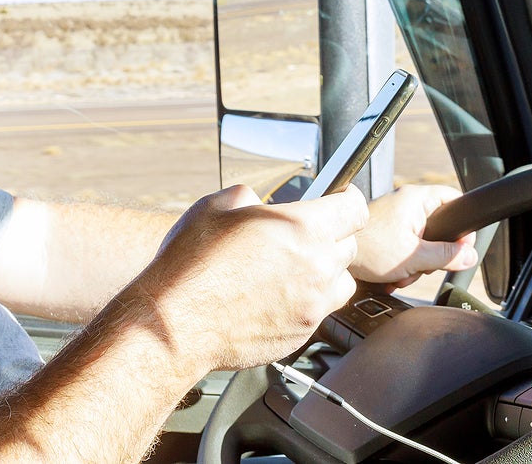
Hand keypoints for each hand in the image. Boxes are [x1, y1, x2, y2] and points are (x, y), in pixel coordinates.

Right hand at [126, 185, 368, 374]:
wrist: (177, 322)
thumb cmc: (192, 264)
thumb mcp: (216, 205)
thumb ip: (250, 198)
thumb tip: (258, 205)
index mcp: (302, 229)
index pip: (354, 208)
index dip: (347, 198)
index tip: (340, 198)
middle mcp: (316, 268)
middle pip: (349, 245)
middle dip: (331, 235)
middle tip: (301, 235)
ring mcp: (312, 305)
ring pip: (341, 282)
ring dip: (326, 271)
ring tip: (292, 269)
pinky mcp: (301, 333)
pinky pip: (319, 311)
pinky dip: (306, 301)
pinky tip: (274, 296)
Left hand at [348, 184, 478, 287]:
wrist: (336, 255)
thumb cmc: (367, 248)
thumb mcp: (415, 256)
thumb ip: (446, 255)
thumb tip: (469, 255)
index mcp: (416, 199)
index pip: (453, 199)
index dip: (462, 224)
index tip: (462, 246)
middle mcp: (405, 202)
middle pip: (439, 226)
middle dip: (433, 254)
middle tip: (422, 265)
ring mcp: (395, 215)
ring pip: (422, 241)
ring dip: (416, 263)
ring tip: (401, 271)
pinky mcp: (386, 229)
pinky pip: (406, 245)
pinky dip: (403, 262)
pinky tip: (392, 273)